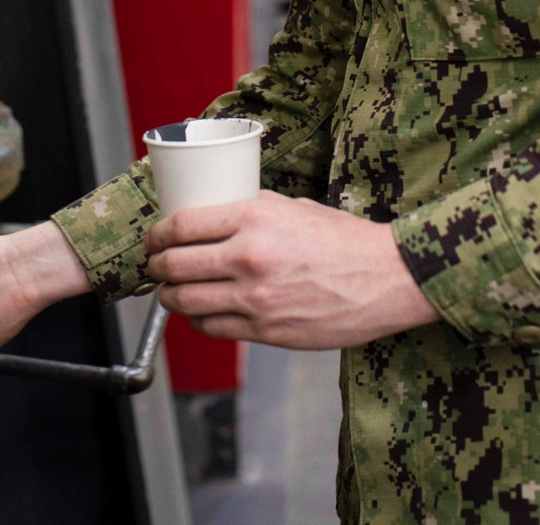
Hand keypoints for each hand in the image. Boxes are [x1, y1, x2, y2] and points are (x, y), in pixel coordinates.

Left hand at [145, 191, 439, 349]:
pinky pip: (212, 328)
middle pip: (174, 266)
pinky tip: (201, 310)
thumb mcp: (292, 207)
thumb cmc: (344, 239)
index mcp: (254, 217)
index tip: (153, 238)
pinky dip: (197, 320)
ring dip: (169, 297)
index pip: (181, 226)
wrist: (386, 278)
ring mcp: (255, 299)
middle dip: (156, 267)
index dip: (156, 234)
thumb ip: (249, 211)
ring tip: (170, 290)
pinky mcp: (265, 331)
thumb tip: (212, 216)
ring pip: (186, 302)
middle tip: (156, 265)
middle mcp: (249, 257)